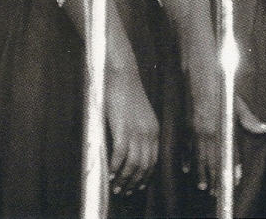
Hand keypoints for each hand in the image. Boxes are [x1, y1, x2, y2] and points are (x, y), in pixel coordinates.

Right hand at [106, 65, 158, 196]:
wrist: (123, 73)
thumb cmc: (127, 93)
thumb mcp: (140, 115)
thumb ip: (139, 131)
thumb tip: (131, 150)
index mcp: (155, 129)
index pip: (154, 160)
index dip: (146, 176)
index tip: (137, 186)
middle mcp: (148, 132)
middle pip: (144, 166)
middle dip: (134, 182)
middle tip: (124, 192)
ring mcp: (136, 130)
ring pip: (133, 164)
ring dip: (125, 179)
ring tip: (116, 187)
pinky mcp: (122, 128)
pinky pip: (120, 155)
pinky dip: (116, 167)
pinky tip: (110, 174)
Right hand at [189, 79, 265, 196]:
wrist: (199, 73)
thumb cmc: (220, 86)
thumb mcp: (237, 101)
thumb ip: (249, 119)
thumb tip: (265, 128)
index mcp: (225, 126)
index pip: (230, 152)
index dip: (233, 168)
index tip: (235, 180)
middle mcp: (211, 131)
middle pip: (213, 160)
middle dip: (215, 177)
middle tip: (216, 192)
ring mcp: (197, 130)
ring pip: (199, 157)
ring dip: (201, 173)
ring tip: (204, 187)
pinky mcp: (186, 126)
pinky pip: (186, 147)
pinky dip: (187, 159)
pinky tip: (187, 170)